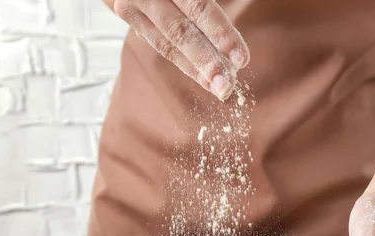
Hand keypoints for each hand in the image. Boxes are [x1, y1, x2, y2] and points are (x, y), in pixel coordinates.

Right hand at [111, 0, 249, 99]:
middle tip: (227, 86)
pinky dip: (186, 64)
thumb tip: (234, 41)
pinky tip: (205, 78)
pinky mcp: (134, 17)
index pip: (199, 8)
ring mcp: (135, 6)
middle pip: (180, 32)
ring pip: (168, 44)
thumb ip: (207, 4)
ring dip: (198, 71)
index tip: (241, 59)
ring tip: (220, 88)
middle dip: (207, 62)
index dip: (222, 34)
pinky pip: (162, 45)